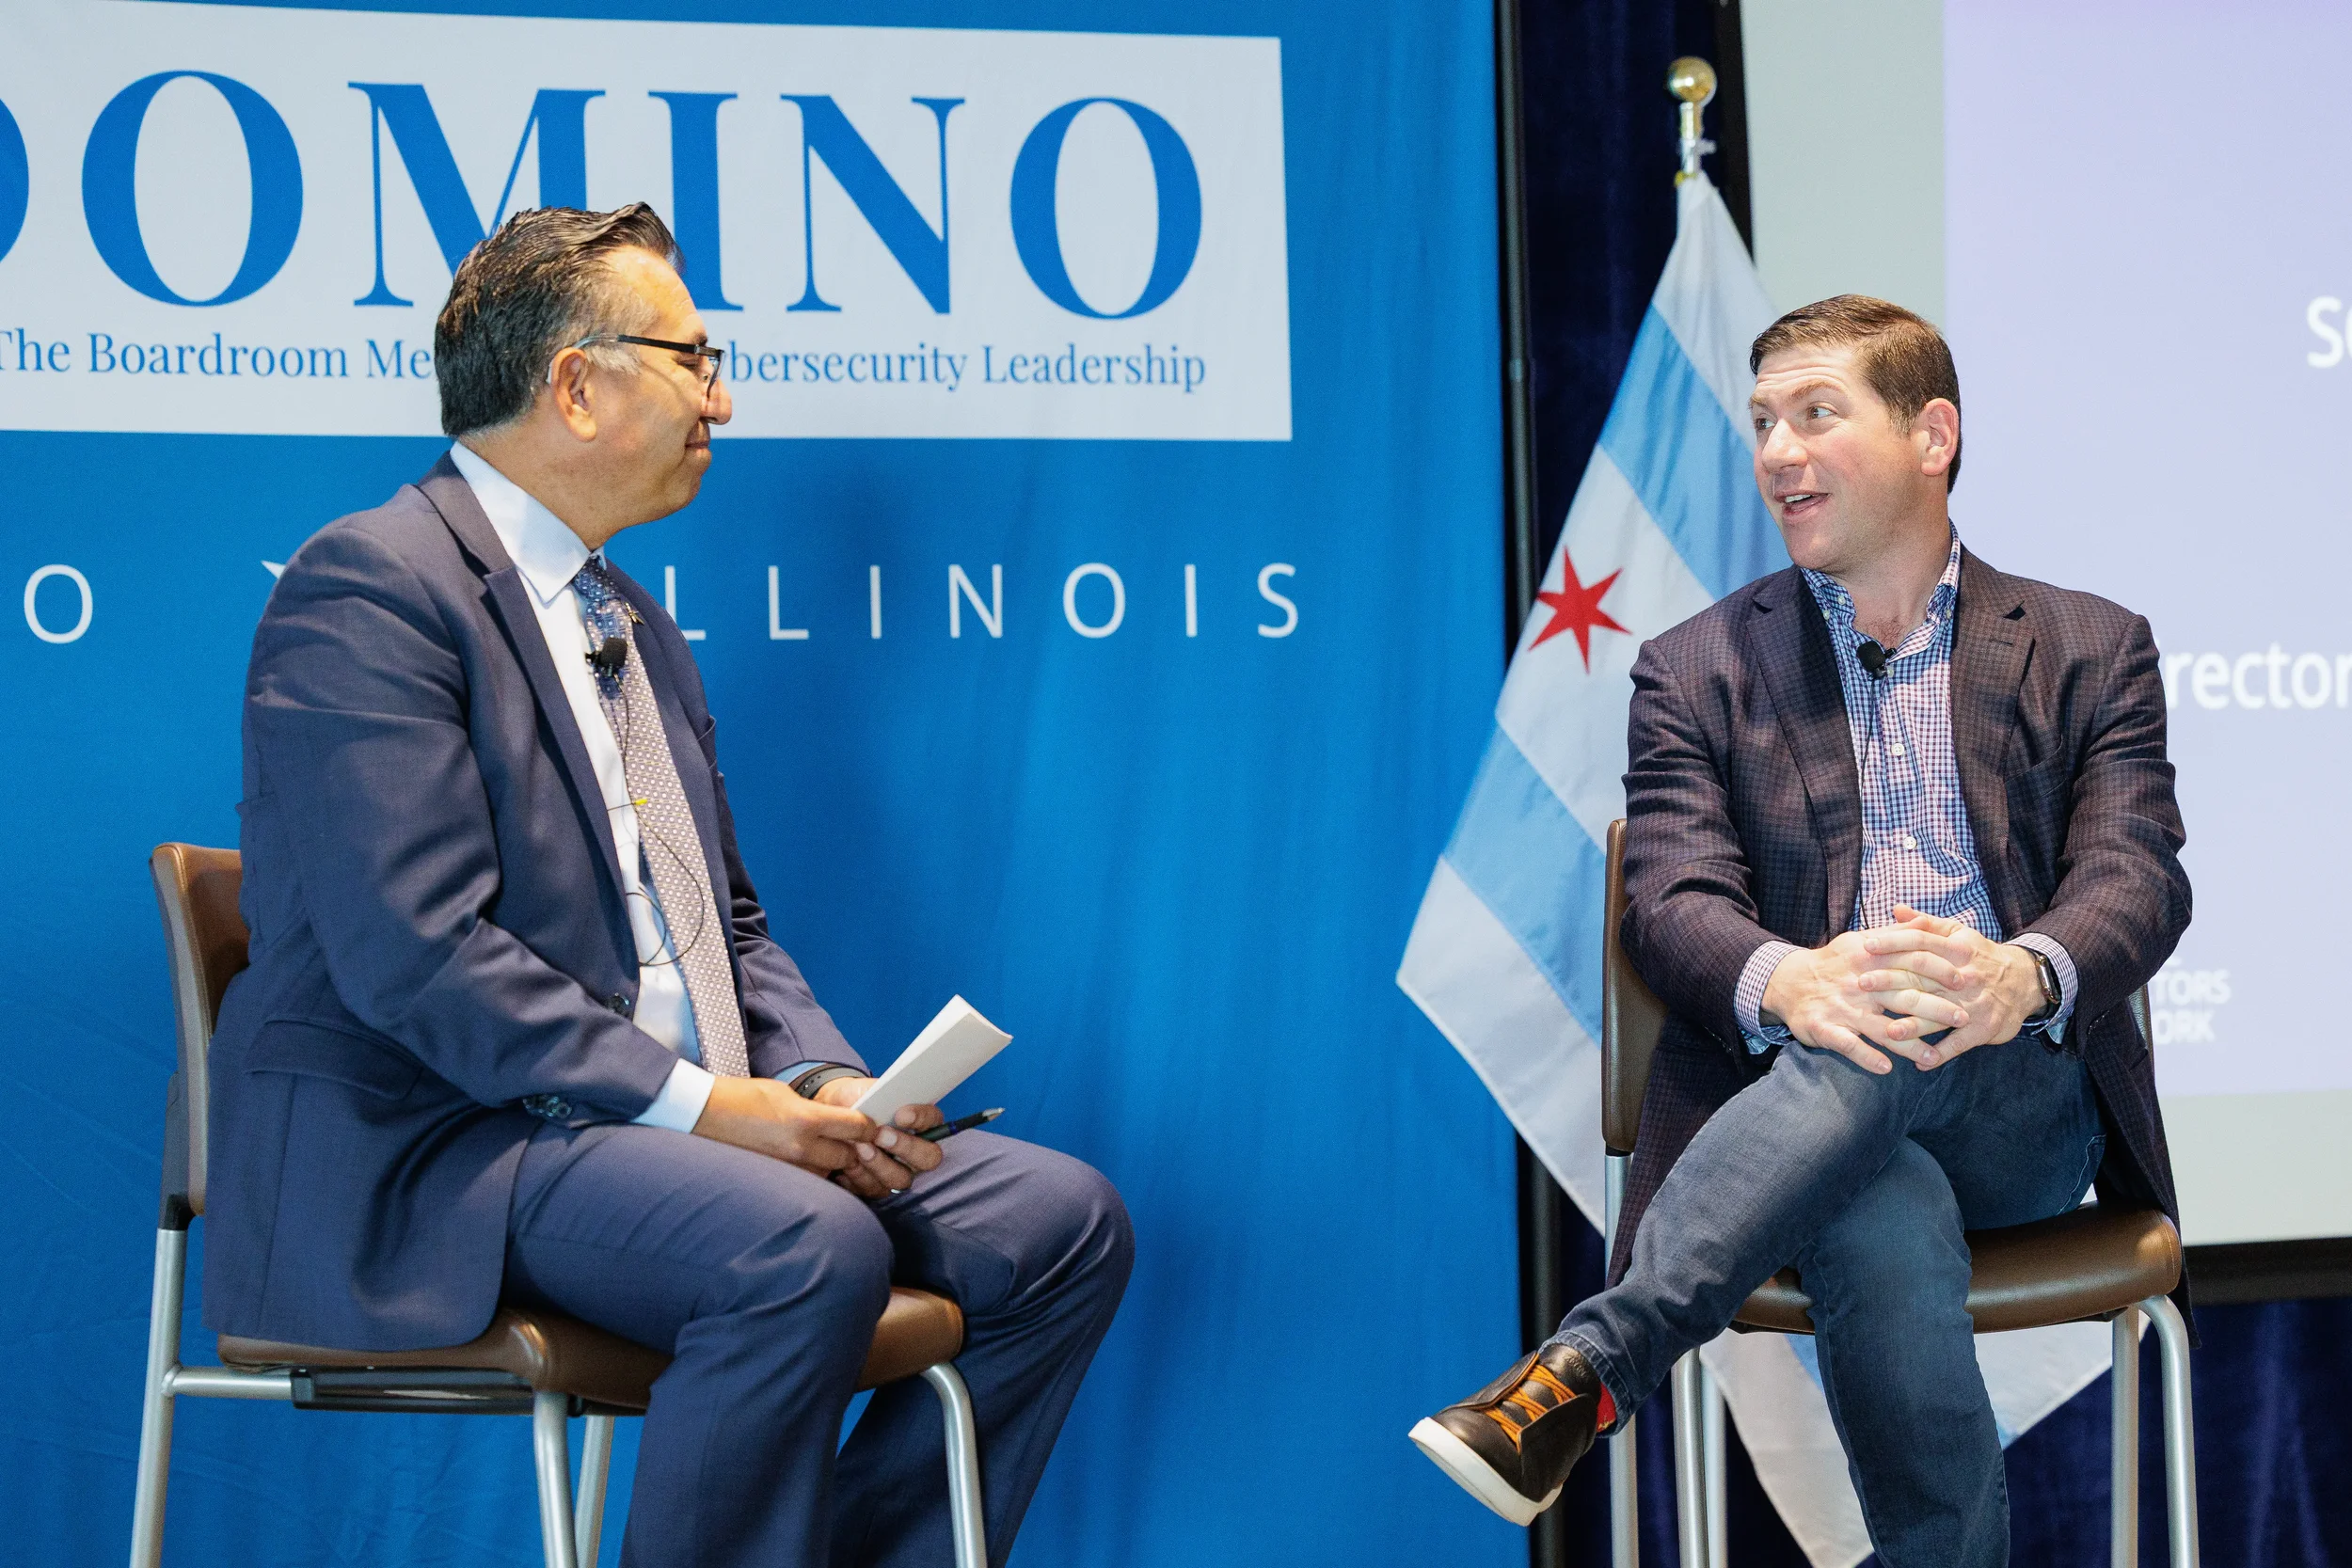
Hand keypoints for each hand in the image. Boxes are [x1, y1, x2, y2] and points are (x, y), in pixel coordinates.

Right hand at [690, 1076, 878, 1176]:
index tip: (871, 1126)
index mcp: (806, 1120)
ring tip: (821, 1150)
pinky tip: (802, 1161)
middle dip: (853, 1148)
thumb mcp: (785, 1094)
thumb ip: (814, 1111)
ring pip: (828, 1172)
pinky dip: (809, 1173)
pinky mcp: (776, 1180)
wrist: (703, 1115)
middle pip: (848, 1156)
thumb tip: (836, 1123)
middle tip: (851, 1141)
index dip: (868, 1127)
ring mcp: (788, 1168)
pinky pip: (805, 1180)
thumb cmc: (743, 1098)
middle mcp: (801, 1148)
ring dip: (831, 1164)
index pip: (856, 1128)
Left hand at [811, 1077, 945, 1197]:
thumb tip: (883, 1104)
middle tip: (881, 1135)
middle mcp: (917, 1151)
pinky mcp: (877, 1187)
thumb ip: (880, 1096)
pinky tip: (846, 1166)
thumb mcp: (866, 1090)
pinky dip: (859, 1178)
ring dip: (880, 1164)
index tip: (902, 1114)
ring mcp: (899, 1172)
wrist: (831, 1116)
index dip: (921, 1119)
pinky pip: (874, 1190)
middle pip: (929, 1158)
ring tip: (860, 1148)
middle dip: (906, 1147)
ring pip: (901, 1179)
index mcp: (922, 1121)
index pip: (933, 1120)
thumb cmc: (856, 1101)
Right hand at [1760, 928, 1968, 1073]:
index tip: (1964, 979)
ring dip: (1907, 1044)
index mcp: (1867, 958)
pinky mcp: (1824, 1028)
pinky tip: (1886, 1068)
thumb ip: (1895, 934)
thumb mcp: (1860, 941)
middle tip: (1963, 1018)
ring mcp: (1841, 1008)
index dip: (1938, 970)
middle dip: (1935, 1009)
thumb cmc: (1832, 963)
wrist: (1786, 981)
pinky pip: (1848, 1045)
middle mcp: (1857, 984)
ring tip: (1931, 1057)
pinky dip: (1866, 1057)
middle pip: (1902, 996)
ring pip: (1879, 1028)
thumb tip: (1927, 922)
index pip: (1909, 962)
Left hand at [1854, 906, 2044, 1067]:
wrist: (2026, 981)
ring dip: (1914, 1026)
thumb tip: (1896, 909)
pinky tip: (1919, 1063)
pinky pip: (1958, 1044)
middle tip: (1862, 984)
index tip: (1865, 945)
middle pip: (1923, 978)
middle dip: (1891, 981)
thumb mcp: (1960, 933)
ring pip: (1939, 1015)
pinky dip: (1940, 1055)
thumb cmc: (1982, 956)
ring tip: (1889, 1032)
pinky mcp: (1982, 1029)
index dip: (1893, 942)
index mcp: (1957, 950)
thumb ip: (1927, 924)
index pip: (1921, 942)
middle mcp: (1963, 977)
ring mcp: (1973, 1005)